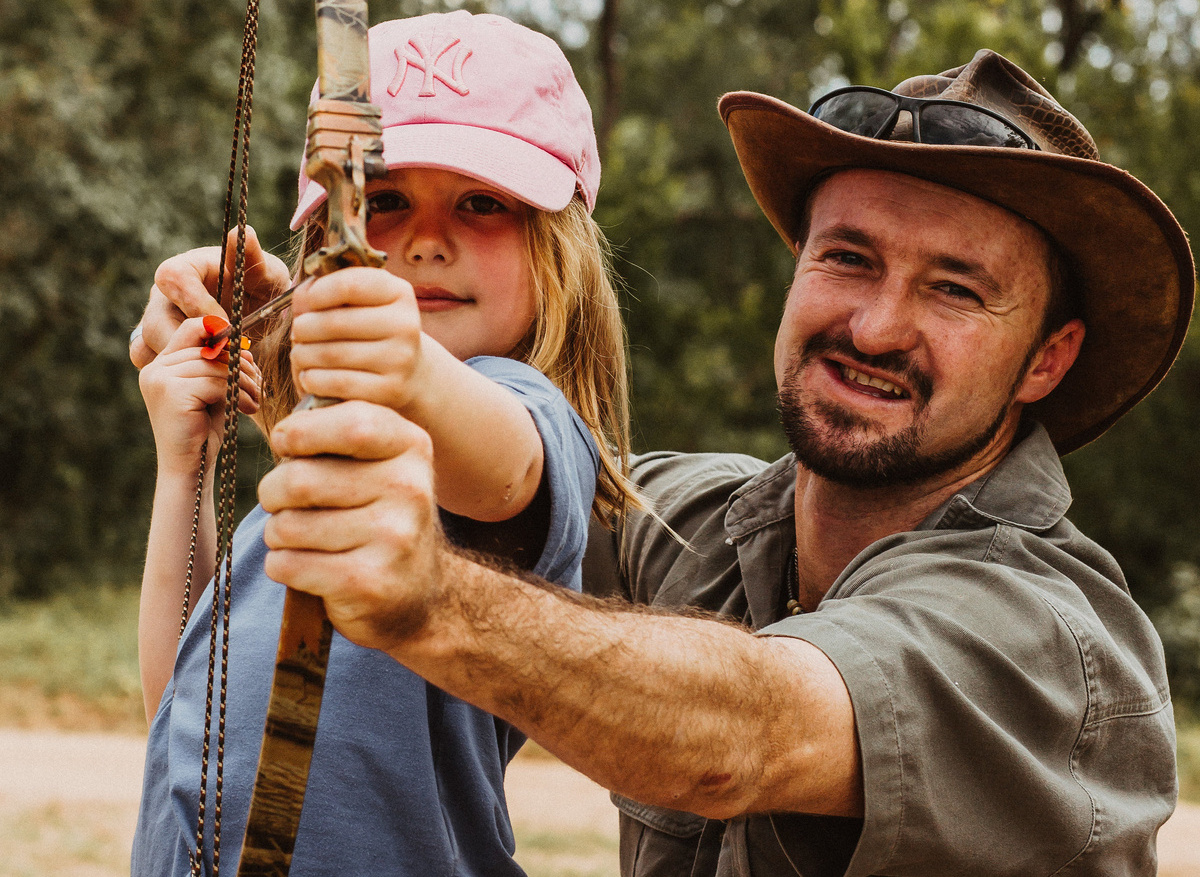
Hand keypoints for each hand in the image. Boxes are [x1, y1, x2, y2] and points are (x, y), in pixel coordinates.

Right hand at [131, 226, 290, 368]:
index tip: (226, 325)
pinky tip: (209, 379)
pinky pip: (152, 365)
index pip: (173, 277)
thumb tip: (237, 233)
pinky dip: (177, 378)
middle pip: (155, 322)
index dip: (197, 303)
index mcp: (186, 268)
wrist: (260, 318)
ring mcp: (157, 324)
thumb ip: (252, 256)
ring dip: (184, 365)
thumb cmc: (262, 289)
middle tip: (224, 358)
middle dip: (189, 346)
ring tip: (221, 370)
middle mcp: (164, 296)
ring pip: (148, 348)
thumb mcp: (267, 273)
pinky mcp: (159, 349)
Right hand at [139, 317, 261, 475]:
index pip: (193, 328)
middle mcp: (155, 368)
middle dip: (241, 366)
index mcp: (162, 364)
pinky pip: (215, 382)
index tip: (245, 355)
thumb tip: (244, 346)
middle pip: (210, 348)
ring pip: (216, 366)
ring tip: (255, 400)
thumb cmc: (204, 432)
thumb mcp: (214, 392)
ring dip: (244, 382)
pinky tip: (246, 409)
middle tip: (259, 386)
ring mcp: (159, 379)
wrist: (190, 469)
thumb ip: (222, 367)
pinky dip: (237, 394)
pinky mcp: (171, 392)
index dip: (222, 334)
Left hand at [258, 400, 444, 651]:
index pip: (350, 423)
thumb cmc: (376, 513)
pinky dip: (282, 566)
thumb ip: (338, 430)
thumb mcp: (376, 460)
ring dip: (277, 534)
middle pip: (299, 479)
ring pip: (287, 526)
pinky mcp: (369, 583)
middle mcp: (409, 489)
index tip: (287, 445)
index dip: (300, 431)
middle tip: (283, 502)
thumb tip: (285, 433)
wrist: (416, 588)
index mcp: (411, 447)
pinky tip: (307, 567)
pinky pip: (288, 565)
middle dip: (273, 492)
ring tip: (301, 538)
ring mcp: (394, 538)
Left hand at [288, 267, 425, 410]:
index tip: (307, 302)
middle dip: (303, 327)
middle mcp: (405, 325)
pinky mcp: (389, 389)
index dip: (316, 292)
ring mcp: (399, 359)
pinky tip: (310, 376)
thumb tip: (303, 299)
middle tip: (298, 333)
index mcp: (399, 293)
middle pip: (334, 322)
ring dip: (303, 355)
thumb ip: (328, 289)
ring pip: (331, 354)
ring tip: (300, 354)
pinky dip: (313, 379)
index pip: (348, 285)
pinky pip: (336, 383)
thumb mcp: (360, 301)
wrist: (408, 373)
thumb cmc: (371, 330)